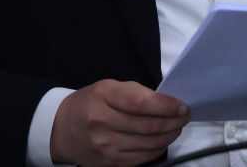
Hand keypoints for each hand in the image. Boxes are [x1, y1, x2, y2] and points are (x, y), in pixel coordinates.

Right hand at [50, 79, 189, 165]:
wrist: (62, 129)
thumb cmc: (90, 103)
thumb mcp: (108, 87)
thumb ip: (136, 93)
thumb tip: (167, 102)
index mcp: (103, 97)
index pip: (142, 103)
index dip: (167, 106)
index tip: (182, 106)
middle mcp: (102, 123)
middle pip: (150, 126)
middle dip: (174, 121)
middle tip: (184, 116)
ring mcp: (106, 146)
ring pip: (150, 144)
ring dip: (170, 135)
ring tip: (176, 127)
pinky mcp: (110, 163)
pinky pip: (143, 158)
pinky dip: (158, 148)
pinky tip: (162, 140)